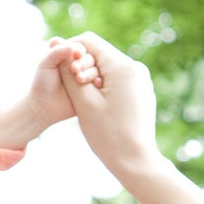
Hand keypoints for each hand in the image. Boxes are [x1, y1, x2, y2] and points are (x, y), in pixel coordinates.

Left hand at [0, 37, 100, 150]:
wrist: (43, 108)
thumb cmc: (41, 84)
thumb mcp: (46, 64)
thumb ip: (57, 52)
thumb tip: (72, 47)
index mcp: (69, 56)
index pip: (80, 47)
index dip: (80, 49)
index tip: (77, 54)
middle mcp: (80, 66)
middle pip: (91, 58)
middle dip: (85, 61)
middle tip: (75, 70)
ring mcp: (86, 79)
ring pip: (96, 70)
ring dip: (92, 72)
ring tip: (80, 79)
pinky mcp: (91, 91)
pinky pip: (99, 85)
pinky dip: (99, 82)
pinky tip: (96, 84)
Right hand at [57, 31, 160, 179]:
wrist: (136, 161)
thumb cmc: (108, 135)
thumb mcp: (83, 103)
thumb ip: (70, 75)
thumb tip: (63, 54)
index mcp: (122, 66)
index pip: (89, 42)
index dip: (70, 50)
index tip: (61, 70)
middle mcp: (136, 68)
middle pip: (101, 54)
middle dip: (82, 66)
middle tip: (75, 91)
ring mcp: (142, 80)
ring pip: (109, 67)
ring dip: (92, 77)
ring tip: (86, 102)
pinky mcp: (142, 92)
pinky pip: (119, 80)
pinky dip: (104, 87)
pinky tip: (99, 108)